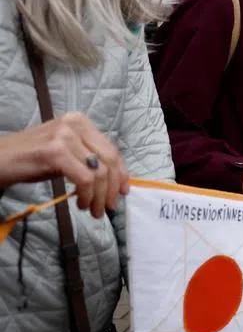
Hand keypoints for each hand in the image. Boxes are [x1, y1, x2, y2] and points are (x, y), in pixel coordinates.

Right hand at [0, 112, 127, 217]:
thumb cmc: (30, 159)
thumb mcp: (64, 153)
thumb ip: (87, 159)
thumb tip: (114, 181)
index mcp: (80, 121)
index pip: (111, 149)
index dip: (121, 173)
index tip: (123, 192)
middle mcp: (75, 124)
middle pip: (109, 160)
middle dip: (113, 187)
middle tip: (108, 207)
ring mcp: (64, 136)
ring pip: (99, 172)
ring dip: (99, 197)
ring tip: (92, 210)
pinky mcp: (55, 152)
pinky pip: (84, 178)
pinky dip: (87, 195)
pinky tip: (80, 204)